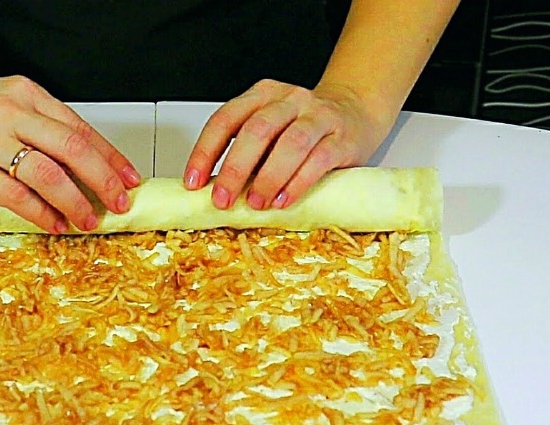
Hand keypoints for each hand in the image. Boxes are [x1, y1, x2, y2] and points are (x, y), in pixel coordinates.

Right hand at [0, 75, 140, 232]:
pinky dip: (41, 214)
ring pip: (47, 174)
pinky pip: (14, 196)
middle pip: (73, 149)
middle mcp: (11, 112)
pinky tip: (53, 224)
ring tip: (88, 220)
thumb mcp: (8, 104)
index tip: (129, 179)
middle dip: (104, 181)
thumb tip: (87, 164)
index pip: (81, 128)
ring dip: (75, 202)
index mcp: (27, 94)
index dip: (111, 158)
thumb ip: (43, 126)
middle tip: (118, 204)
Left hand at [182, 79, 392, 209]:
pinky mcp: (343, 138)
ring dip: (267, 178)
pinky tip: (283, 201)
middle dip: (235, 169)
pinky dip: (297, 183)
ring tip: (255, 204)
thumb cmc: (304, 127)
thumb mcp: (271, 129)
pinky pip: (318, 160)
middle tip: (223, 200)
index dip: (205, 151)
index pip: (225, 119)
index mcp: (262, 95)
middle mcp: (290, 100)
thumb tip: (214, 190)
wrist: (356, 110)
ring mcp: (318, 116)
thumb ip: (247, 151)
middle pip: (257, 130)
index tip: (193, 182)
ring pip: (290, 144)